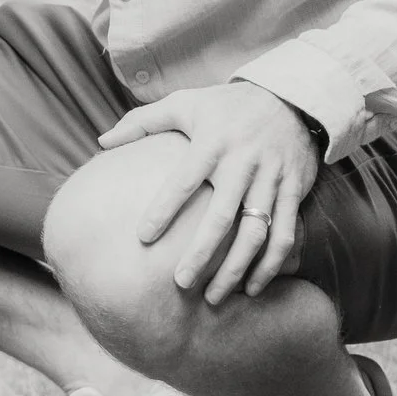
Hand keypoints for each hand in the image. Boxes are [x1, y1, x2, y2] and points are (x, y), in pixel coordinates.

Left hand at [98, 81, 322, 303]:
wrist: (291, 98)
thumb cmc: (225, 105)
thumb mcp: (184, 103)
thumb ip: (141, 121)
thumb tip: (102, 139)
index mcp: (211, 143)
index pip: (183, 181)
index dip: (163, 210)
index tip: (143, 238)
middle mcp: (242, 164)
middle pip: (221, 217)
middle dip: (201, 254)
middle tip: (180, 283)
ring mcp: (271, 179)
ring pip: (256, 233)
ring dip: (236, 268)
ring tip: (214, 297)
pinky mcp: (294, 190)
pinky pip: (285, 233)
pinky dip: (272, 264)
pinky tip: (254, 287)